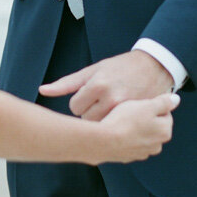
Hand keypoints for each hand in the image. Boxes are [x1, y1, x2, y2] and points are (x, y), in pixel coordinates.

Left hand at [39, 48, 174, 119]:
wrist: (154, 66)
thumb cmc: (119, 67)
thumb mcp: (93, 70)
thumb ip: (67, 83)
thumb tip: (42, 90)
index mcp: (97, 85)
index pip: (75, 107)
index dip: (80, 102)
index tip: (89, 96)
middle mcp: (110, 99)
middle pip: (86, 120)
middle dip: (90, 112)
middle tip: (101, 101)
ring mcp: (125, 109)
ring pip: (101, 128)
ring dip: (103, 120)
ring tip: (111, 107)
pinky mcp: (137, 117)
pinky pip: (117, 130)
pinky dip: (117, 124)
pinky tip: (122, 114)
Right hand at [99, 92, 178, 162]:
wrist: (104, 141)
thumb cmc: (125, 121)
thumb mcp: (147, 105)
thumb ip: (164, 102)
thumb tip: (176, 99)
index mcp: (165, 132)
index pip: (165, 113)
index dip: (152, 105)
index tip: (141, 104)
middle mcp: (157, 145)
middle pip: (154, 125)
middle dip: (144, 117)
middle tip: (130, 111)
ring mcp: (143, 153)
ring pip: (142, 134)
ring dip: (135, 128)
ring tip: (122, 121)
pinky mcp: (129, 156)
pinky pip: (130, 142)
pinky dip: (126, 137)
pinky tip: (117, 130)